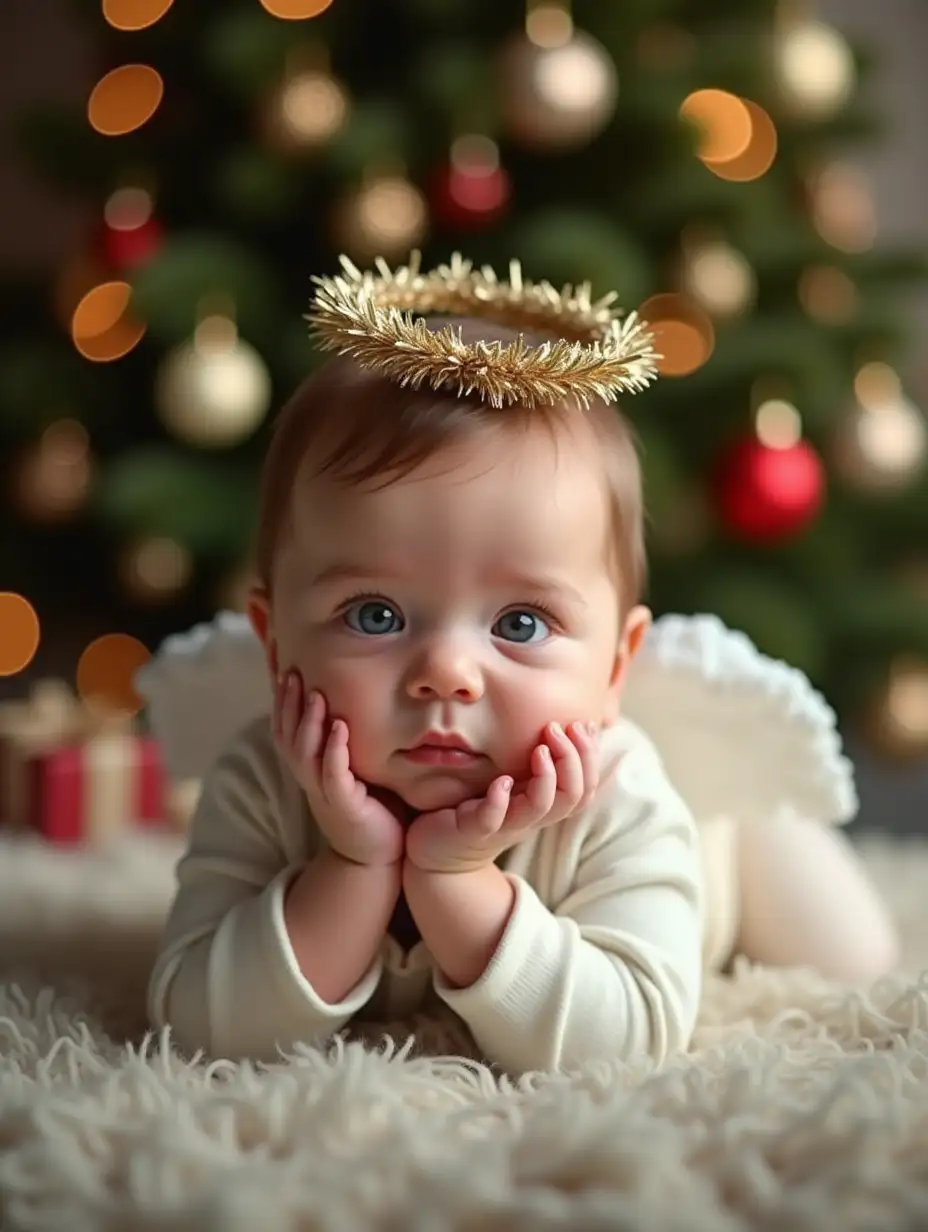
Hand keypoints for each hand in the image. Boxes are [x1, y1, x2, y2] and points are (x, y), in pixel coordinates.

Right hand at [274, 672, 404, 867]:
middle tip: (292, 673)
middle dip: (288, 705)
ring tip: (315, 694)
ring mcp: (324, 794)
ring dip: (309, 723)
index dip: (283, 703)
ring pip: (305, 754)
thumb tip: (356, 702)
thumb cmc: (373, 809)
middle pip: (289, 738)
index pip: (287, 731)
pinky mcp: (343, 806)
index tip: (286, 672)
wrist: (378, 857)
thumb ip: (350, 742)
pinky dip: (334, 750)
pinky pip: (333, 774)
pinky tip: (340, 727)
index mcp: (311, 770)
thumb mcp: (357, 770)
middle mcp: (311, 780)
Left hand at [405, 720, 599, 874]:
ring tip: (540, 749)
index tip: (583, 724)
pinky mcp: (472, 829)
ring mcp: (502, 824)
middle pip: (572, 796)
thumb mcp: (512, 785)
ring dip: (546, 777)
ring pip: (540, 809)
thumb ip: (534, 764)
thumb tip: (562, 724)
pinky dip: (500, 800)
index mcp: (542, 803)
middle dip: (574, 759)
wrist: (441, 852)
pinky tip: (501, 780)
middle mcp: (529, 816)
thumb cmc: (478, 810)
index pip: (584, 786)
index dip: (591, 757)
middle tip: (557, 728)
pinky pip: (491, 819)